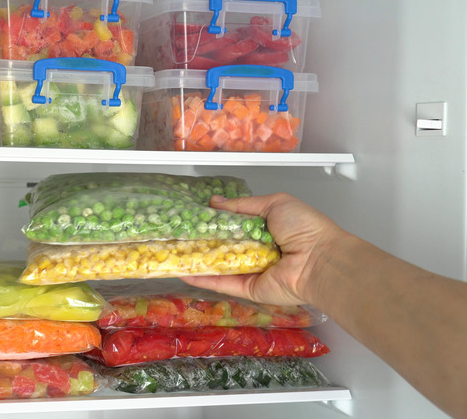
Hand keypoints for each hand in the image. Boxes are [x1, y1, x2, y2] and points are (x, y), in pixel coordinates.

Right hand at [181, 192, 345, 305]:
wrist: (320, 260)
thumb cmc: (304, 228)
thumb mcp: (274, 204)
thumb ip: (242, 205)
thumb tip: (215, 202)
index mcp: (266, 228)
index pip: (234, 224)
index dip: (214, 220)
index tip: (192, 216)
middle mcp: (258, 250)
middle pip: (223, 245)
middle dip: (201, 240)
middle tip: (176, 234)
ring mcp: (252, 271)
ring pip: (219, 265)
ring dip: (197, 259)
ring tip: (171, 251)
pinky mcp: (248, 289)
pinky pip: (222, 283)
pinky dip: (202, 278)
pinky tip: (182, 270)